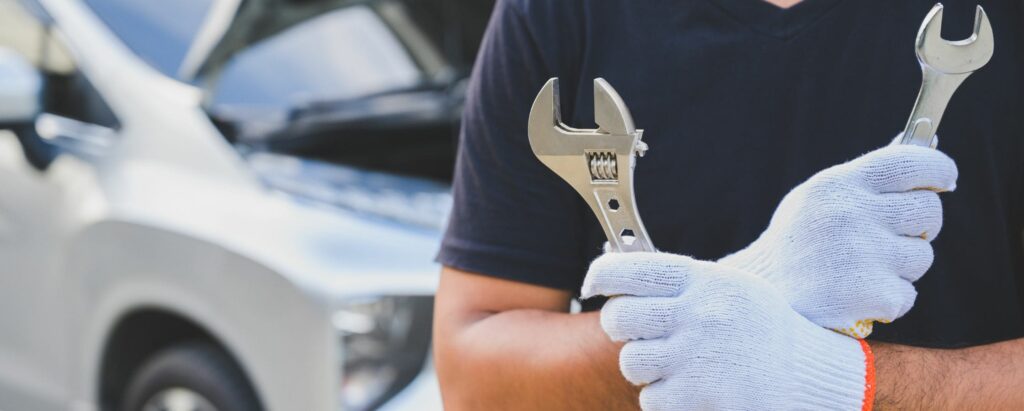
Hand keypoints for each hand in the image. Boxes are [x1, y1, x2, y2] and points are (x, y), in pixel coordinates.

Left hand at [582, 253, 872, 410]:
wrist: (817, 379)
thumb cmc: (768, 334)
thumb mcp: (734, 291)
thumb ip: (683, 285)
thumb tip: (620, 283)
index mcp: (706, 282)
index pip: (631, 270)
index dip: (601, 275)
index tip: (593, 285)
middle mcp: (699, 315)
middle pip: (620, 318)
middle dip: (620, 329)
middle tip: (637, 335)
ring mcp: (696, 357)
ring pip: (632, 362)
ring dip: (646, 369)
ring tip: (675, 367)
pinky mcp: (697, 397)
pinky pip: (651, 399)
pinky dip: (665, 400)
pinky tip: (691, 391)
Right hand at [719, 144, 956, 336]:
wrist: (759, 299)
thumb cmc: (796, 244)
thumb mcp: (820, 199)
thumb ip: (868, 177)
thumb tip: (922, 143)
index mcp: (837, 184)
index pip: (912, 162)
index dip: (938, 170)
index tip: (944, 180)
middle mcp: (850, 214)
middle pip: (929, 210)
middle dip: (920, 226)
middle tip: (890, 236)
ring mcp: (862, 255)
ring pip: (922, 256)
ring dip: (901, 267)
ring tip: (860, 269)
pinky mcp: (871, 294)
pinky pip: (907, 294)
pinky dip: (887, 299)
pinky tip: (855, 296)